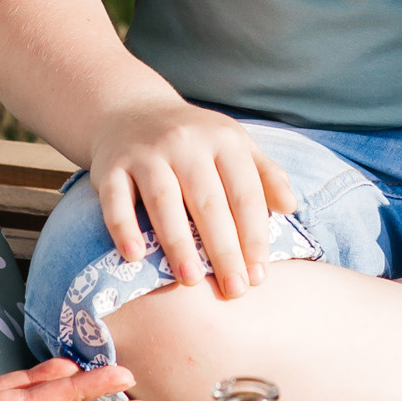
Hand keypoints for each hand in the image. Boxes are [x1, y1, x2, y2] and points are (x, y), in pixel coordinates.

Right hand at [89, 94, 300, 300]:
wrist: (132, 111)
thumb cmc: (195, 141)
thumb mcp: (235, 146)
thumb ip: (265, 176)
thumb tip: (290, 206)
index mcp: (223, 140)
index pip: (245, 193)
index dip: (254, 235)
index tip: (260, 274)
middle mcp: (185, 143)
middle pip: (208, 202)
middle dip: (224, 249)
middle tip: (234, 289)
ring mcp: (146, 154)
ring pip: (164, 202)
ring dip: (178, 243)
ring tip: (192, 280)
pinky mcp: (111, 167)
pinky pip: (116, 200)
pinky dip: (123, 228)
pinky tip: (135, 256)